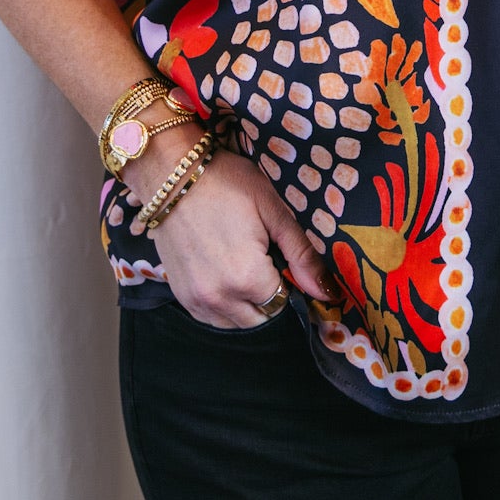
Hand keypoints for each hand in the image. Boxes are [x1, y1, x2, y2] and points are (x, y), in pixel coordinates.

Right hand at [133, 129, 333, 328]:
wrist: (170, 174)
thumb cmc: (226, 183)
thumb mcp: (273, 211)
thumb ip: (303, 256)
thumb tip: (329, 294)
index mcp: (248, 277)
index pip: (285, 303)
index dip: (290, 283)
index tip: (281, 260)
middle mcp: (220, 297)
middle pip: (261, 319)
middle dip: (270, 298)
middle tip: (264, 262)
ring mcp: (196, 300)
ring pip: (236, 324)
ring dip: (248, 306)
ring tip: (244, 269)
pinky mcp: (180, 295)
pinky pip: (211, 319)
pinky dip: (225, 307)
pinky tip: (226, 277)